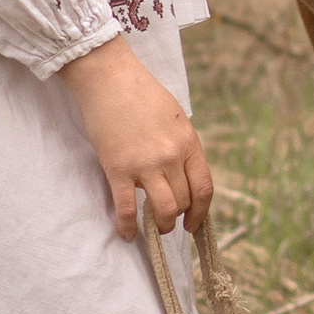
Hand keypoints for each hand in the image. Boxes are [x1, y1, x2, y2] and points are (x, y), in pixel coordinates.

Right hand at [59, 35, 213, 239]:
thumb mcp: (176, 118)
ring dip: (160, 225)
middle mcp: (171, 156)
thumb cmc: (142, 94)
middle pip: (182, 201)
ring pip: (162, 210)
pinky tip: (128, 235)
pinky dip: (128, 226)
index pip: (204, 187)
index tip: (194, 223)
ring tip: (155, 228)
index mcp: (188, 143)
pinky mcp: (118, 169)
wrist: (109, 78)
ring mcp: (145, 164)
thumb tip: (183, 176)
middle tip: (168, 219)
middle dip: (177, 215)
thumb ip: (182, 147)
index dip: (201, 212)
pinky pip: (127, 208)